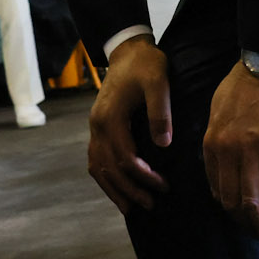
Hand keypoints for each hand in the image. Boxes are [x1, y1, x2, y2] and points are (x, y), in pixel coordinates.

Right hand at [86, 36, 171, 212]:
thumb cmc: (145, 65)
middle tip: (151, 206)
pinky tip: (117, 188)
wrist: (127, 50)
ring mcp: (95, 127)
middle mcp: (98, 126)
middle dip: (130, 190)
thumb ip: (160, 112)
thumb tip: (163, 145)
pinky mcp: (98, 127)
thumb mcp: (158, 82)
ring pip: (97, 167)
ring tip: (131, 208)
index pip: (125, 158)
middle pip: (109, 168)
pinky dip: (105, 177)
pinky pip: (95, 159)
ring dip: (114, 189)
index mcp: (111, 117)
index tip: (164, 186)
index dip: (144, 177)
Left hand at [204, 63, 258, 248]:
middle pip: (233, 200)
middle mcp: (225, 147)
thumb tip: (224, 165)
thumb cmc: (248, 82)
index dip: (233, 213)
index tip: (247, 223)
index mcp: (211, 142)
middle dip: (248, 225)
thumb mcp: (221, 110)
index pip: (217, 191)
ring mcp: (248, 144)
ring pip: (252, 197)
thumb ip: (220, 139)